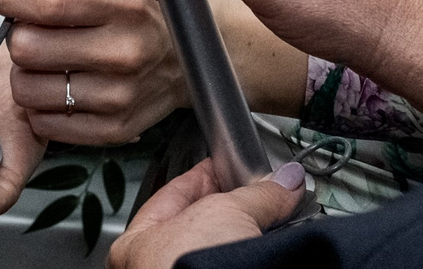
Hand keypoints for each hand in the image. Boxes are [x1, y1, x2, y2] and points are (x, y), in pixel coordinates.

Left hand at [0, 0, 184, 143]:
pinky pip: (45, 124)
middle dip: (17, 34)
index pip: (44, 3)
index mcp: (120, 5)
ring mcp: (118, 96)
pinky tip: (58, 85)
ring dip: (24, 73)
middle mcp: (121, 53)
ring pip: (27, 90)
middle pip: (26, 48)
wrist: (193, 54)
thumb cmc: (145, 5)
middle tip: (30, 28)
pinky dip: (40, 106)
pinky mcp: (114, 129)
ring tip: (45, 59)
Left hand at [108, 159, 308, 268]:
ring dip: (249, 233)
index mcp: (137, 244)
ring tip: (278, 217)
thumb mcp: (226, 212)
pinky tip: (275, 250)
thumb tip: (285, 182)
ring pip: (222, 248)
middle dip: (233, 207)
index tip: (228, 164)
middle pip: (202, 224)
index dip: (205, 175)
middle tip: (262, 190)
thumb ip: (255, 193)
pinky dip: (258, 257)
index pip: (174, 194)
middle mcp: (157, 268)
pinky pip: (240, 264)